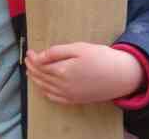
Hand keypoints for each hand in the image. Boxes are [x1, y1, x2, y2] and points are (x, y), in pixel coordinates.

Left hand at [25, 42, 143, 104]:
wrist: (120, 75)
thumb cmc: (101, 57)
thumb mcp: (79, 48)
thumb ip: (57, 52)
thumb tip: (40, 56)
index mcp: (62, 71)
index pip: (41, 65)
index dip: (33, 58)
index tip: (30, 51)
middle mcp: (62, 85)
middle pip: (41, 76)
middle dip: (32, 68)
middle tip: (28, 59)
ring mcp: (68, 94)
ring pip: (45, 88)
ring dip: (36, 79)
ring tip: (31, 72)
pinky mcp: (75, 100)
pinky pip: (54, 98)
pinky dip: (45, 92)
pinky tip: (44, 87)